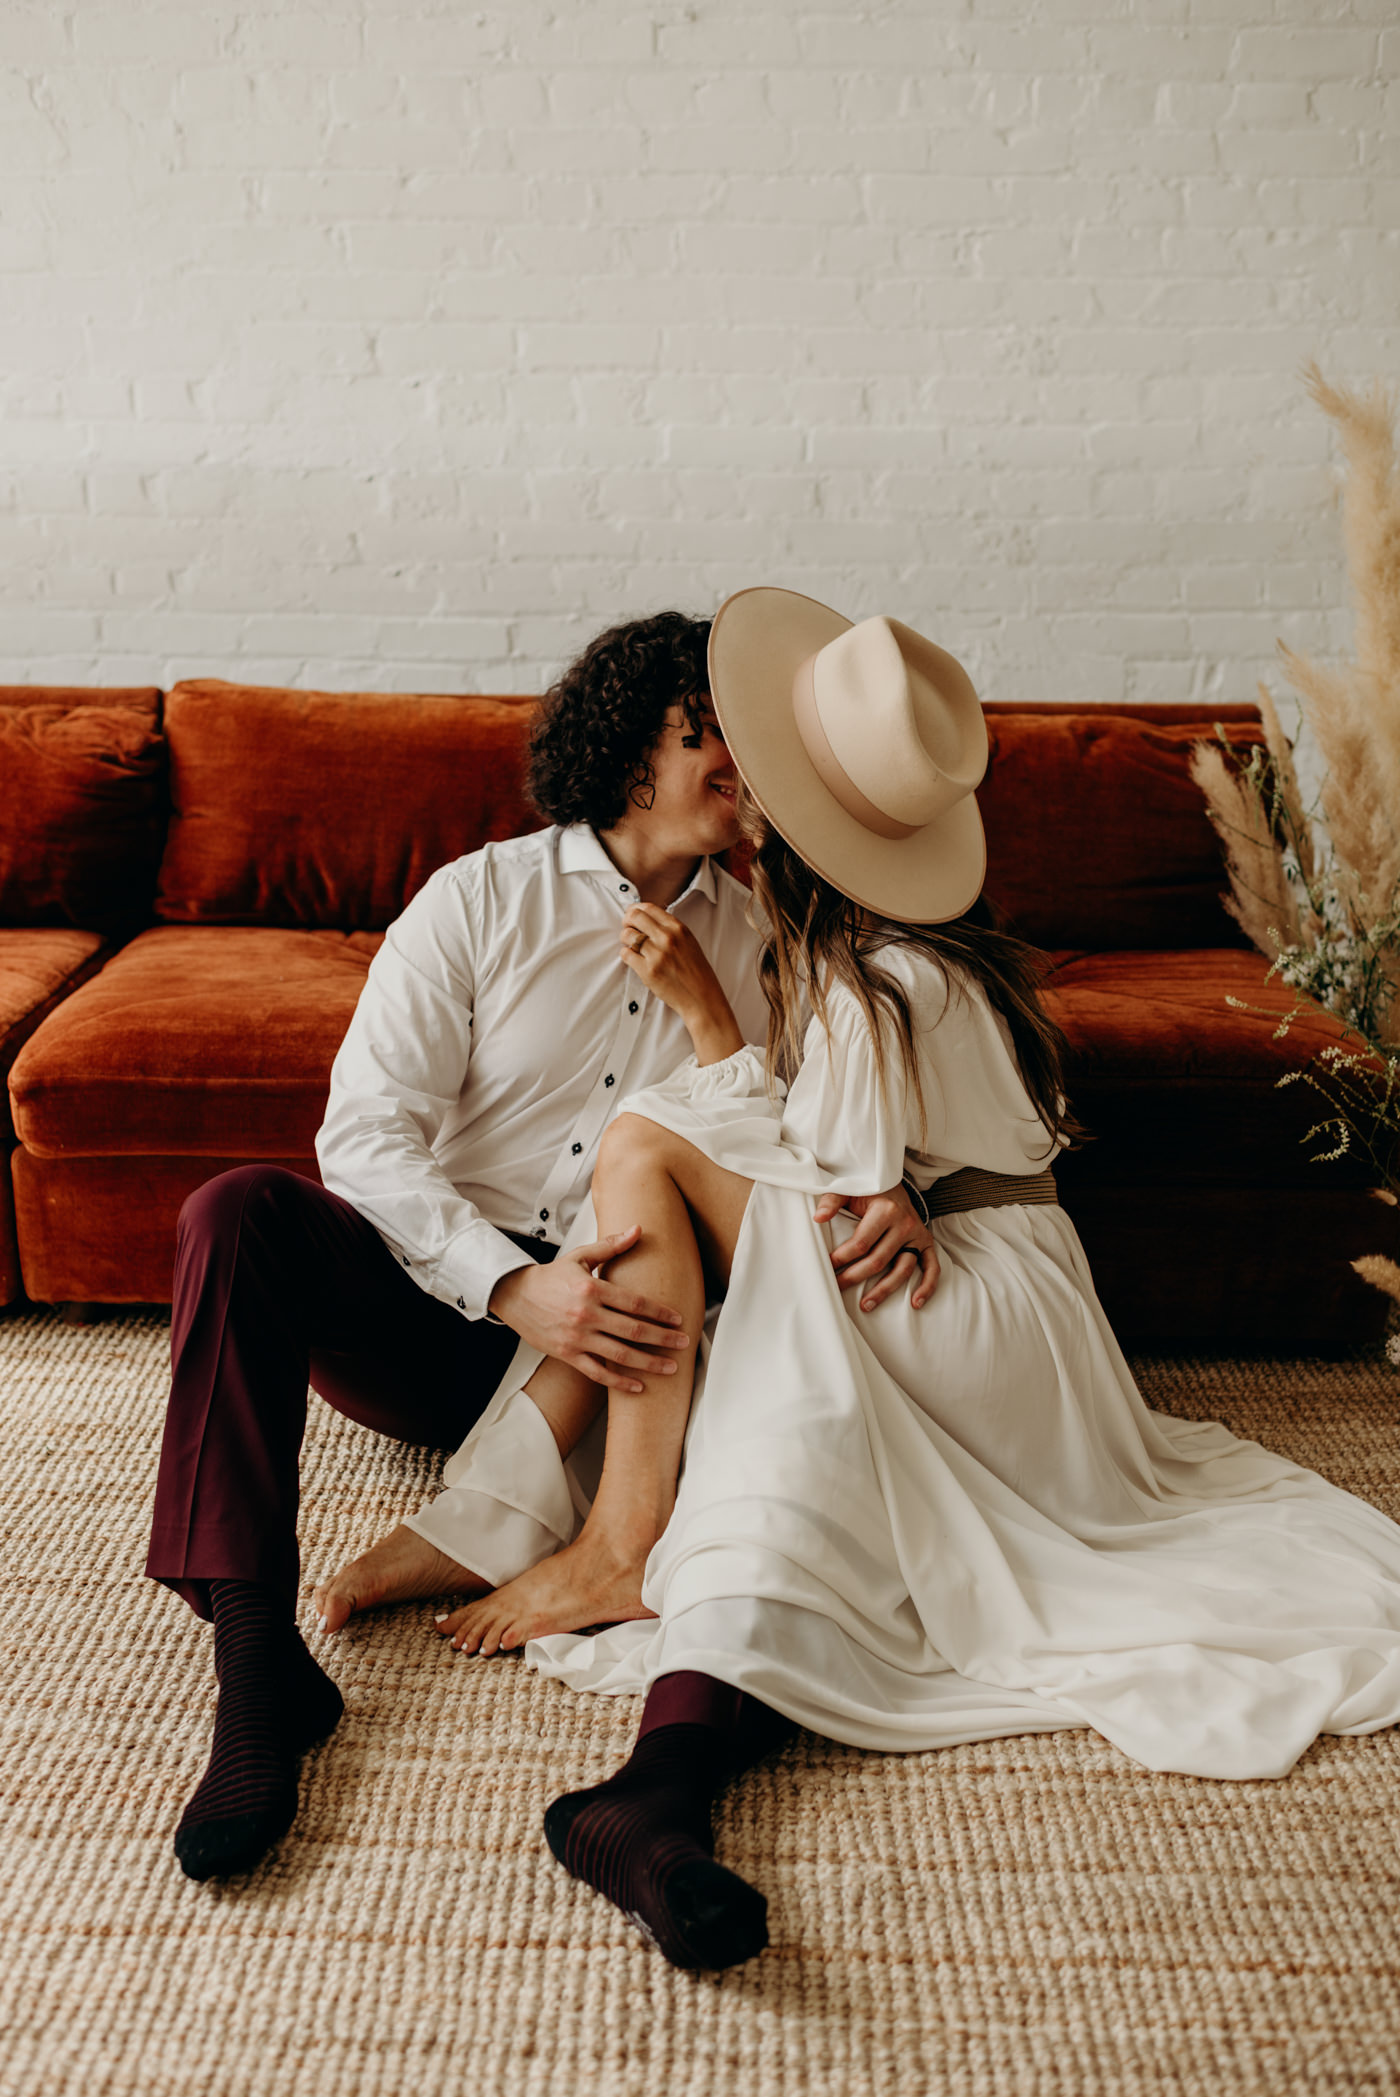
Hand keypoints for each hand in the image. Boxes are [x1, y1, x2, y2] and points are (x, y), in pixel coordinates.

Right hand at [488, 1226, 690, 1392]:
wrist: (515, 1296)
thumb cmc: (550, 1277)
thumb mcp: (580, 1257)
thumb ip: (611, 1246)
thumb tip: (638, 1229)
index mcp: (592, 1289)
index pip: (635, 1303)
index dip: (660, 1312)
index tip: (678, 1319)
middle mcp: (586, 1315)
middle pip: (633, 1330)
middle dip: (663, 1338)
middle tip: (684, 1343)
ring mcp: (577, 1338)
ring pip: (620, 1354)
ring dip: (649, 1363)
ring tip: (671, 1367)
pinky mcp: (567, 1354)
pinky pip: (597, 1373)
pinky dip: (619, 1382)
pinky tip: (638, 1387)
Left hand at [620, 902, 742, 1063]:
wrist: (701, 997)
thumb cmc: (695, 970)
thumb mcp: (688, 941)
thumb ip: (669, 928)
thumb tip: (646, 916)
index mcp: (678, 928)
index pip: (648, 907)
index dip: (635, 909)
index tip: (632, 915)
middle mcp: (667, 938)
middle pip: (634, 917)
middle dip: (627, 921)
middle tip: (628, 929)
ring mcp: (657, 954)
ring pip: (627, 936)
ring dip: (626, 939)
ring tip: (632, 946)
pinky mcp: (648, 971)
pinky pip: (626, 954)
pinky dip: (626, 955)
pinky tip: (634, 959)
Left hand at [813, 1183, 939, 1311]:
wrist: (893, 1183)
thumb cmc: (867, 1190)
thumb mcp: (848, 1189)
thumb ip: (832, 1201)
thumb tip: (818, 1218)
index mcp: (885, 1210)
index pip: (861, 1243)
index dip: (842, 1258)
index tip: (826, 1267)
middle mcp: (904, 1224)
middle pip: (878, 1260)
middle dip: (854, 1277)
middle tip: (836, 1288)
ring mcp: (917, 1235)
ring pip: (903, 1270)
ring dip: (884, 1290)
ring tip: (865, 1305)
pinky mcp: (926, 1243)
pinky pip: (932, 1267)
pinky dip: (927, 1286)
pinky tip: (915, 1303)